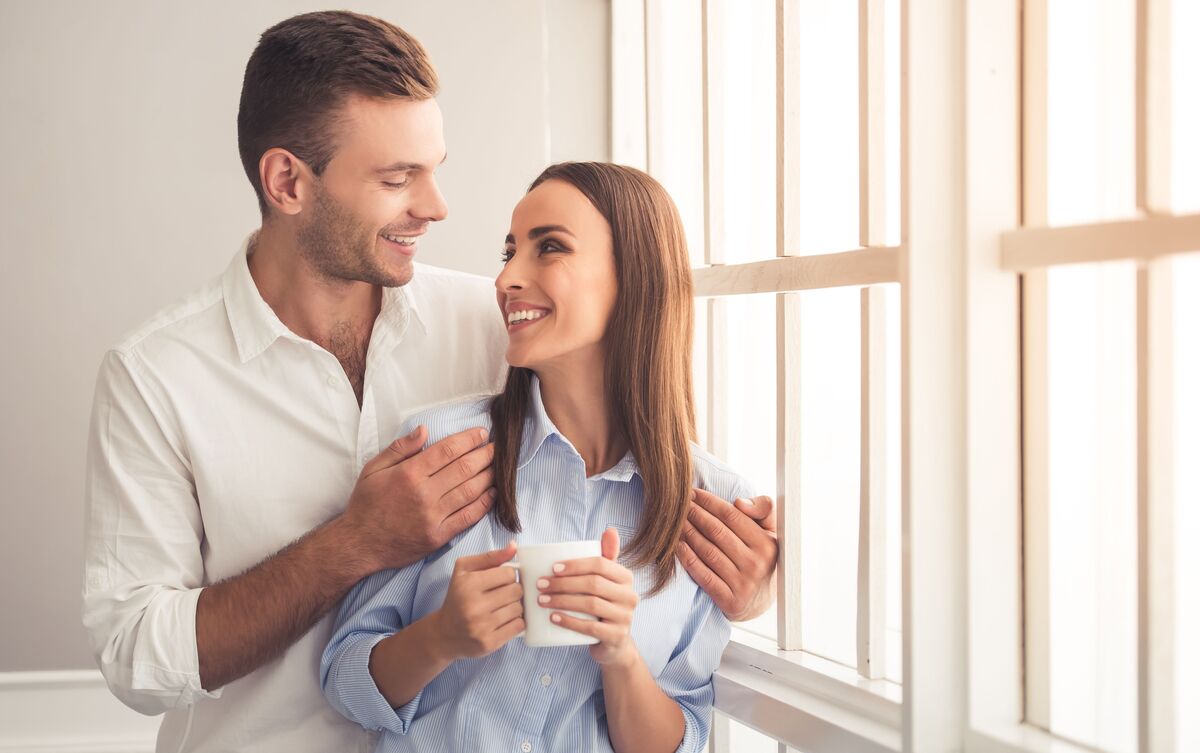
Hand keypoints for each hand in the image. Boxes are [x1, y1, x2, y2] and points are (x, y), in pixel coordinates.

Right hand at [340, 425, 496, 570]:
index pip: (447, 450)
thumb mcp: (373, 469)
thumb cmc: (366, 505)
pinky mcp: (438, 536)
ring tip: (498, 466)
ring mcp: (433, 516)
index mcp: (409, 473)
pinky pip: (468, 517)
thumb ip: (400, 448)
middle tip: (497, 448)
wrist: (359, 544)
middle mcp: (424, 493)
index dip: (468, 439)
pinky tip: (492, 493)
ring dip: (488, 476)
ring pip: (470, 490)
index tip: (482, 434)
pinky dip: (484, 503)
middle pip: (464, 468)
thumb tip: (424, 430)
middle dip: (485, 455)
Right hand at [431, 542, 524, 660]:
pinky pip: (518, 627)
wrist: (444, 634)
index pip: (509, 573)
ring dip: (515, 607)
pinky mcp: (489, 643)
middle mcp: (474, 605)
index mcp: (469, 584)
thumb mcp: (465, 570)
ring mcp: (482, 626)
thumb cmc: (458, 597)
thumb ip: (491, 556)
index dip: (508, 576)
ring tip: (502, 608)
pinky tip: (504, 620)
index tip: (500, 581)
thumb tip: (514, 546)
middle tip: (503, 595)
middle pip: (516, 591)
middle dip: (513, 591)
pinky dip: (516, 622)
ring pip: (519, 609)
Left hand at [538, 529, 639, 665]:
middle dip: (563, 583)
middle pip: (593, 584)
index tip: (552, 568)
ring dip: (562, 601)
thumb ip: (606, 556)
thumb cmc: (604, 606)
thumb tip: (610, 529)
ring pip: (590, 605)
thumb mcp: (607, 581)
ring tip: (542, 600)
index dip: (575, 565)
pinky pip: (590, 628)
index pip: (600, 564)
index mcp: (626, 577)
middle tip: (541, 585)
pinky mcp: (617, 637)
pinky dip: (569, 621)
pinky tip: (553, 618)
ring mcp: (625, 617)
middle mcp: (630, 596)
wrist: (614, 644)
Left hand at [677, 490, 777, 621]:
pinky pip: (703, 575)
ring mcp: (743, 584)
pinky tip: (677, 546)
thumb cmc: (761, 558)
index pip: (732, 516)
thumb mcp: (772, 532)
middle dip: (695, 514)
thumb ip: (763, 509)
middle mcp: (756, 564)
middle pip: (717, 532)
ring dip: (688, 533)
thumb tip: (739, 503)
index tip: (694, 493)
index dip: (709, 502)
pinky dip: (688, 559)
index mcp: (767, 544)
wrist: (761, 602)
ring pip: (708, 551)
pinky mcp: (729, 601)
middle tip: (680, 504)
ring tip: (676, 521)